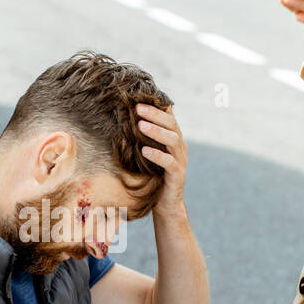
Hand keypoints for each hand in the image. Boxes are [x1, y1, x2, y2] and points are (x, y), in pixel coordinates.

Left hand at [136, 101, 186, 215]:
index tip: (138, 98)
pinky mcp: (178, 175)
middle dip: (155, 114)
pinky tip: (144, 151)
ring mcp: (180, 161)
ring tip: (140, 125)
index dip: (156, 106)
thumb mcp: (146, 154)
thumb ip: (142, 139)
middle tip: (138, 107)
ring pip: (173, 140)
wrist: (165, 204)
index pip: (168, 117)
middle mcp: (179, 147)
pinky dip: (157, 155)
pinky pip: (169, 163)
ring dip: (156, 131)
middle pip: (171, 124)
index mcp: (172, 138)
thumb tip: (123, 121)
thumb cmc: (152, 176)